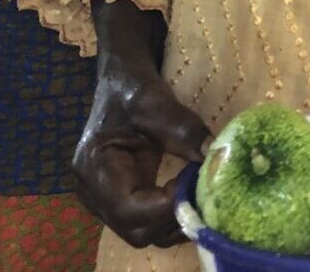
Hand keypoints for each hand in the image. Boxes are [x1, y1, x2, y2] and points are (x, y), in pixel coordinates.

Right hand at [73, 64, 211, 248]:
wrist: (120, 78)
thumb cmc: (132, 86)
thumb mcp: (156, 101)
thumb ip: (183, 129)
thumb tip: (215, 155)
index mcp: (95, 166)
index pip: (129, 208)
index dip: (165, 205)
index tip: (192, 182)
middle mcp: (94, 192)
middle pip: (136, 228)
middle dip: (173, 217)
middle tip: (204, 193)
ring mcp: (106, 199)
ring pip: (143, 231)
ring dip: (175, 220)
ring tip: (201, 194)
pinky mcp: (121, 198)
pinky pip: (146, 220)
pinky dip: (170, 215)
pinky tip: (190, 194)